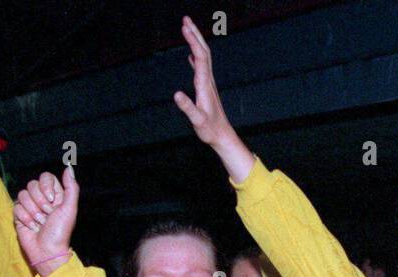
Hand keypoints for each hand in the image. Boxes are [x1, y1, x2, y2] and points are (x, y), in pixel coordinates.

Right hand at [13, 168, 78, 276]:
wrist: (47, 251)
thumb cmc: (60, 232)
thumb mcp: (70, 209)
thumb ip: (71, 187)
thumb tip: (69, 167)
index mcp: (56, 194)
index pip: (45, 177)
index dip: (46, 187)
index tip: (52, 201)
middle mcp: (42, 198)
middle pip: (32, 185)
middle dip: (40, 203)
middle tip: (47, 216)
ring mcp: (30, 205)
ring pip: (23, 195)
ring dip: (33, 212)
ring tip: (40, 223)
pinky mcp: (19, 214)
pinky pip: (16, 206)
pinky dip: (25, 218)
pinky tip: (32, 227)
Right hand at [172, 16, 255, 181]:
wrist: (222, 136)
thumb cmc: (209, 130)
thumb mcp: (197, 120)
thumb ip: (187, 107)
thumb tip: (176, 94)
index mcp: (205, 84)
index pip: (200, 57)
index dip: (192, 41)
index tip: (184, 27)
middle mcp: (208, 80)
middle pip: (203, 51)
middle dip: (195, 34)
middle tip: (185, 19)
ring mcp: (208, 83)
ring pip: (203, 57)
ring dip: (195, 42)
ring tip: (187, 30)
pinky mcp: (206, 88)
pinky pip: (201, 68)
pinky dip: (195, 57)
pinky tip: (191, 56)